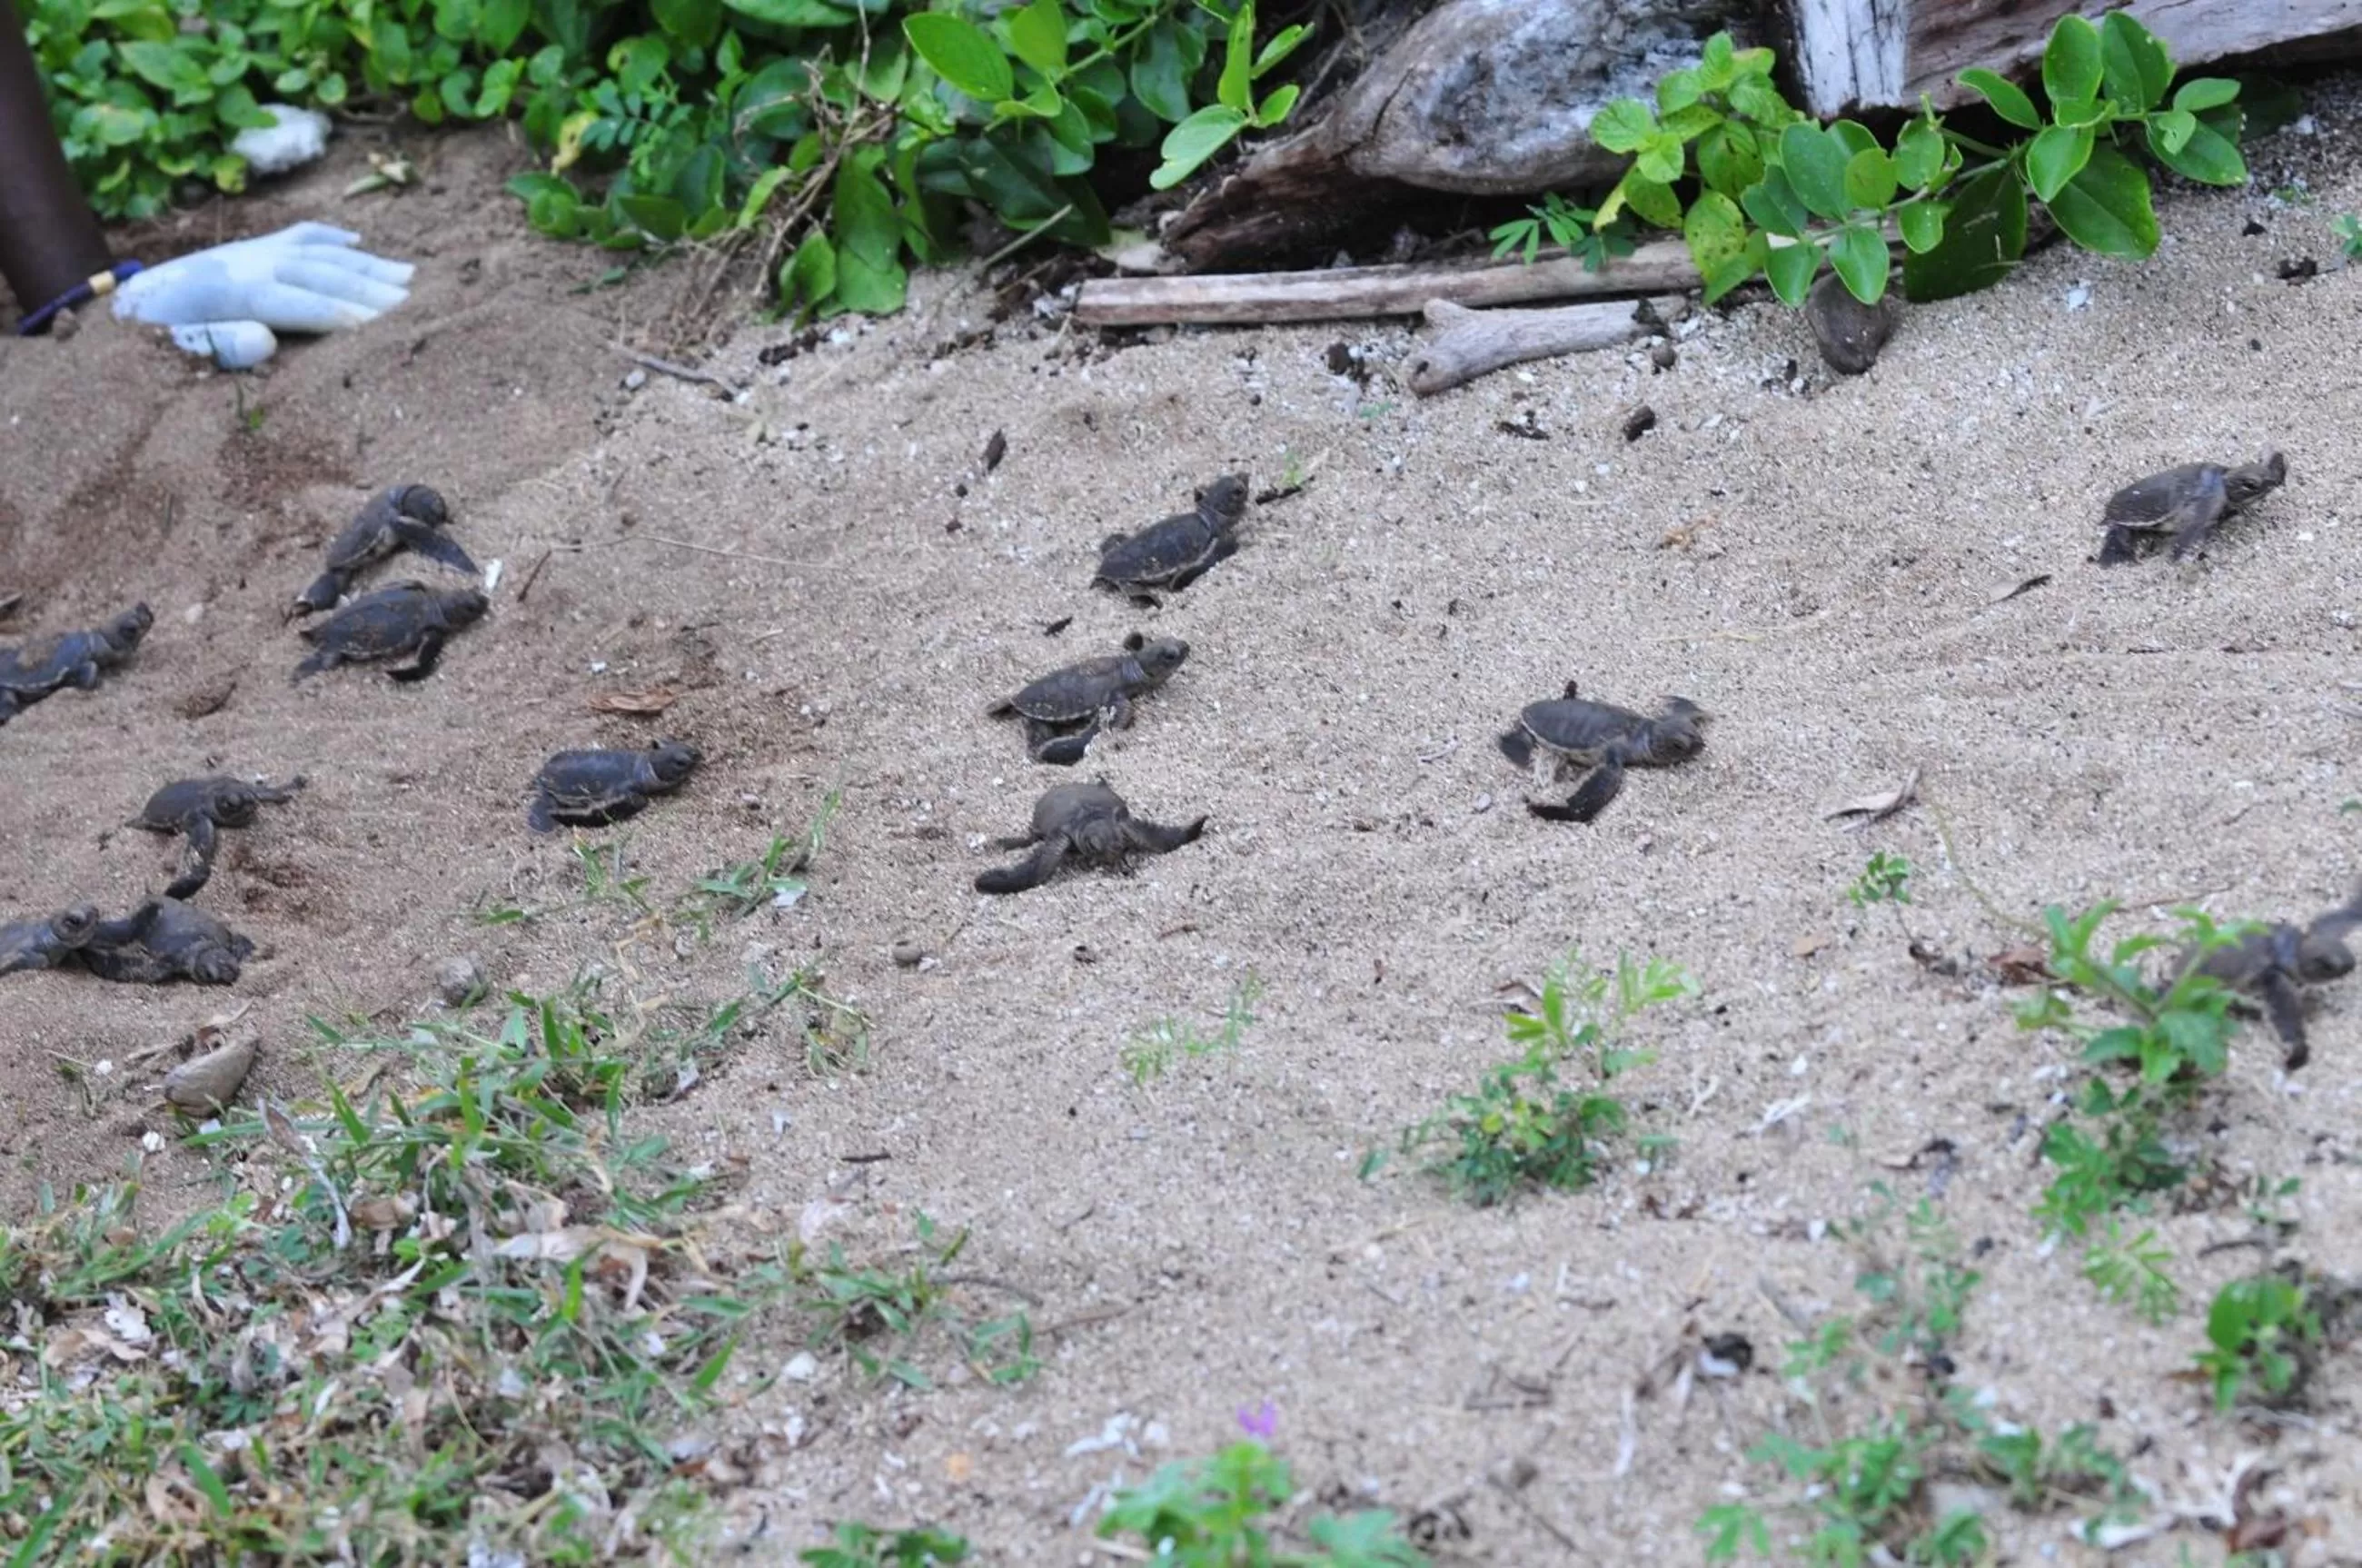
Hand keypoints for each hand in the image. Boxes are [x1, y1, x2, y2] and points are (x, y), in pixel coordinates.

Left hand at [112, 221, 413, 366]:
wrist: (127, 299)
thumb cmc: (155, 338)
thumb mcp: (176, 349)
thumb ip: (218, 345)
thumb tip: (264, 340)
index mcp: (233, 290)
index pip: (297, 301)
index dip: (338, 314)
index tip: (380, 327)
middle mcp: (249, 261)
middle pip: (320, 272)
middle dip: (368, 286)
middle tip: (411, 303)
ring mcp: (254, 250)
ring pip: (319, 251)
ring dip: (366, 262)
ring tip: (409, 276)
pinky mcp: (253, 246)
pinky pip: (298, 235)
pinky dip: (330, 236)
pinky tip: (359, 240)